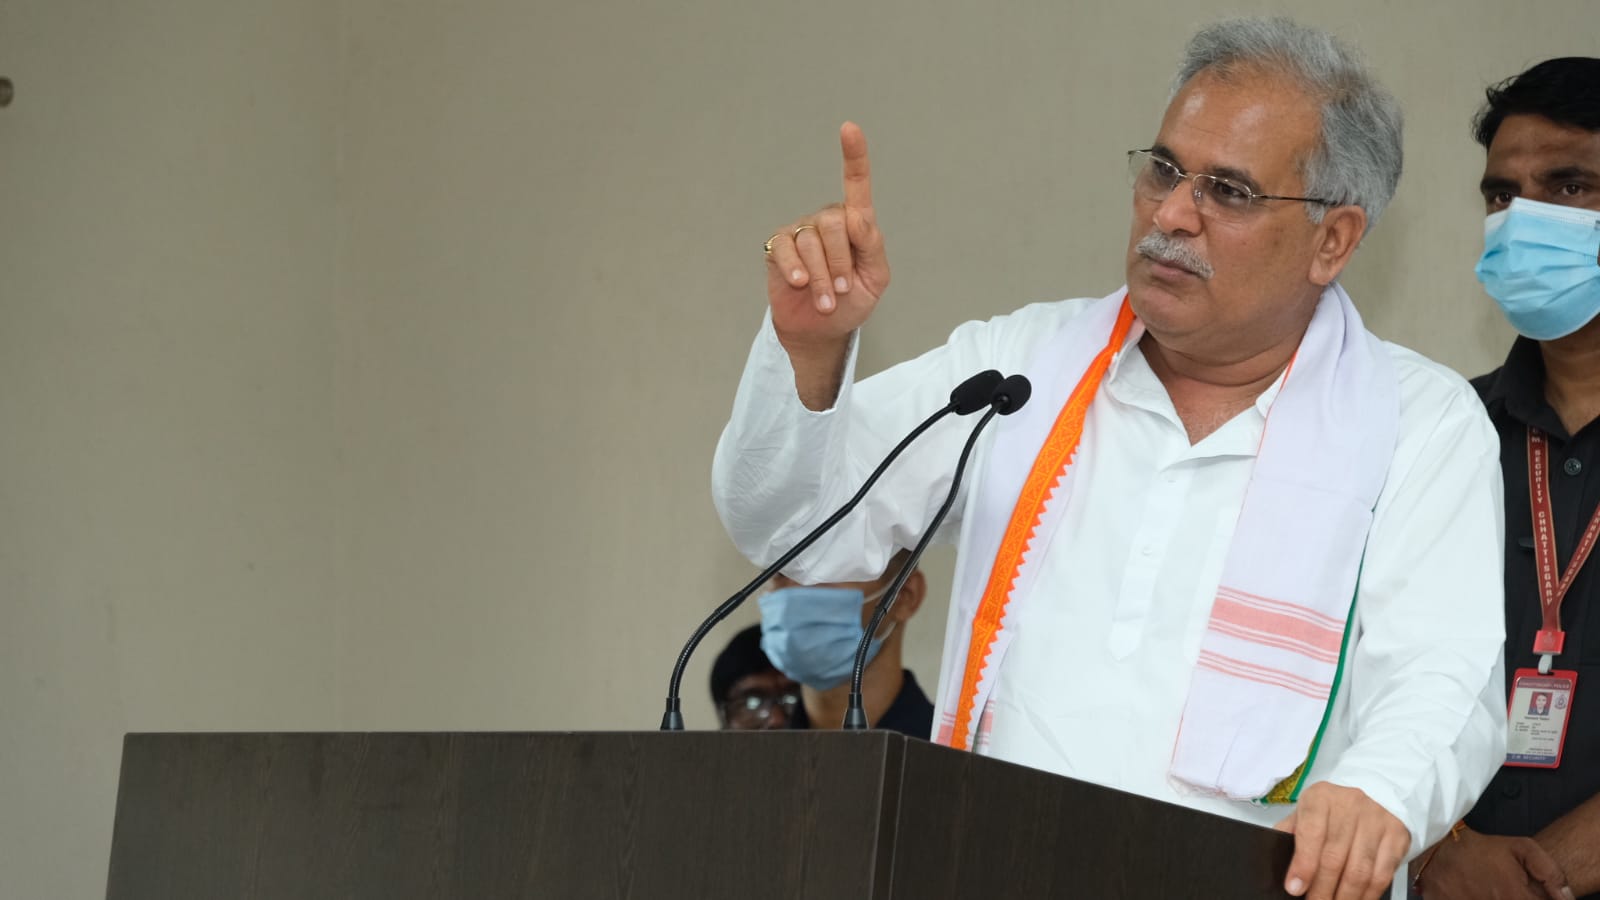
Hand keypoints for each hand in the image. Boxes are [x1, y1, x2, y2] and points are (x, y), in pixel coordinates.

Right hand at [763, 122, 888, 356]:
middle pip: (834, 223)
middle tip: (840, 289)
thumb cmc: (849, 301)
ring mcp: (800, 232)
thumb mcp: (875, 278)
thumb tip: (858, 218)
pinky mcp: (777, 247)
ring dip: (821, 278)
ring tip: (825, 301)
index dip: (854, 156)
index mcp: (855, 223)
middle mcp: (826, 220)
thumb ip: (871, 246)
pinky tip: (800, 284)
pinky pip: (785, 249)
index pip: (856, 184)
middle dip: (840, 261)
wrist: (821, 331)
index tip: (849, 129)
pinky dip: (796, 269)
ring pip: (811, 242)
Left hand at [1275, 782, 1409, 899]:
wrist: (1375, 793)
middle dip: (1322, 889)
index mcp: (1321, 798)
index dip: (1303, 865)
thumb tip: (1278, 864)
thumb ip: (1291, 833)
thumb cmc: (1333, 809)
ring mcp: (1377, 821)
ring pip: (1360, 870)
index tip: (1295, 889)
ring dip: (1345, 897)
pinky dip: (1368, 895)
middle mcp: (1350, 805)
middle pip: (1335, 857)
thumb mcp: (1306, 811)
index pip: (1311, 834)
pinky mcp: (1397, 837)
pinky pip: (1382, 875)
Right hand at [1411, 828, 1571, 899]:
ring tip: (1490, 891)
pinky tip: (1475, 895)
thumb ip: (1550, 872)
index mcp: (1516, 897)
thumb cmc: (1481, 849)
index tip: (1528, 893)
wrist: (1438, 848)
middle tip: (1505, 890)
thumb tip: (1567, 898)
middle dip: (1514, 899)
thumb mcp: (1522, 847)